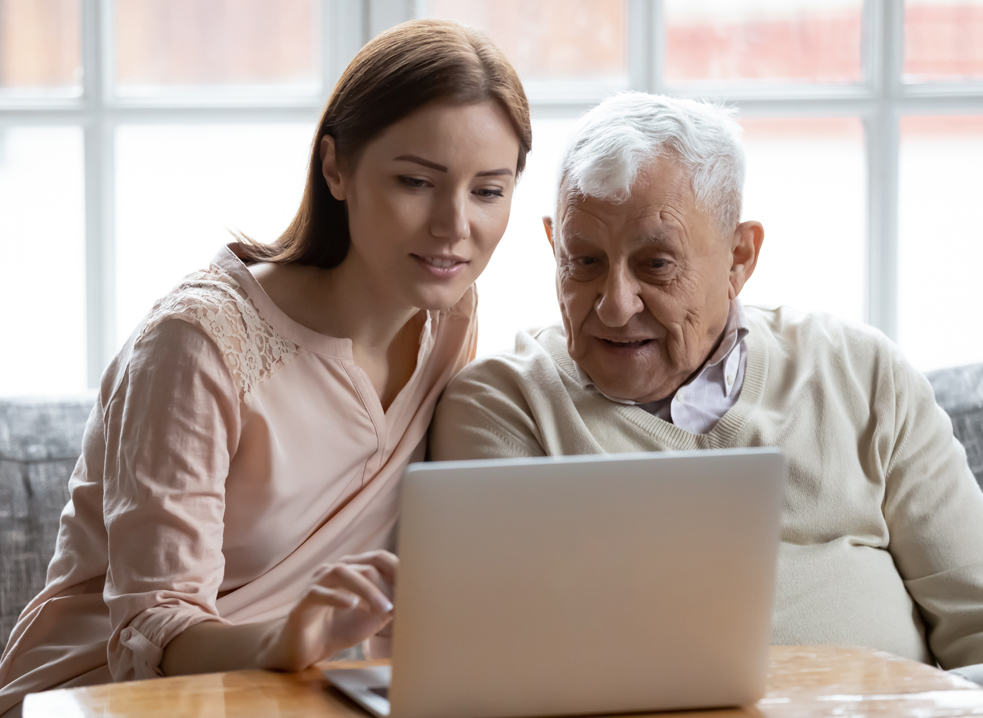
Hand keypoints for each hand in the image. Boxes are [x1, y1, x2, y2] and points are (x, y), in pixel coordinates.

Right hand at [257, 550, 397, 670]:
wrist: (305, 650)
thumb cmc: (338, 628)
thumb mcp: (371, 618)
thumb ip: (388, 606)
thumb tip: (411, 597)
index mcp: (352, 571)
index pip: (378, 558)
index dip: (398, 568)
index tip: (416, 583)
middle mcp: (334, 571)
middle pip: (365, 565)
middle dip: (386, 583)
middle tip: (399, 604)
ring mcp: (317, 583)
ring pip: (342, 573)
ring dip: (367, 590)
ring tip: (383, 609)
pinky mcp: (303, 602)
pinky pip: (319, 593)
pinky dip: (337, 597)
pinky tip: (351, 605)